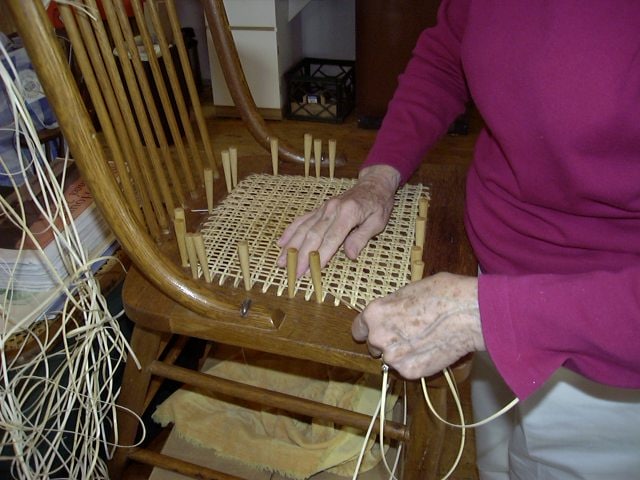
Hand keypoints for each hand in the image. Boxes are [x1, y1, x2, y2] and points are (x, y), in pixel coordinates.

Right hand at [277, 164, 401, 276]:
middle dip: (301, 256)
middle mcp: (332, 210)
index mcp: (348, 213)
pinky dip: (290, 232)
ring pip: (303, 229)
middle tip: (292, 274)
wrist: (373, 184)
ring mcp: (324, 208)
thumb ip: (362, 238)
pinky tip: (281, 243)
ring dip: (291, 247)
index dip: (320, 256)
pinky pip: (302, 220)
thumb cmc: (378, 205)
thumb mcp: (377, 222)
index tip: (311, 272)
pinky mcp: (319, 208)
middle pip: (313, 235)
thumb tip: (349, 255)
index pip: (331, 239)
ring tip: (281, 262)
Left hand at [351, 273, 484, 378]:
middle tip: (408, 336)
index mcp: (374, 313)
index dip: (369, 330)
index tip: (377, 332)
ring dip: (402, 354)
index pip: (358, 329)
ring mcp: (393, 357)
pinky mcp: (410, 372)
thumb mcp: (409, 291)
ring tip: (424, 342)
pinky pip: (408, 369)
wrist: (469, 314)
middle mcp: (378, 337)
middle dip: (387, 342)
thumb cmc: (443, 294)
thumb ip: (393, 306)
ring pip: (391, 359)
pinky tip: (431, 350)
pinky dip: (417, 363)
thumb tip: (391, 312)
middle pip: (374, 346)